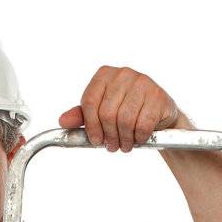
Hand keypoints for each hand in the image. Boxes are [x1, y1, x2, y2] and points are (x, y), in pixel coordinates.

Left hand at [59, 67, 183, 152]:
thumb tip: (62, 121)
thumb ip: (82, 115)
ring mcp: (142, 82)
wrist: (159, 113)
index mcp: (104, 75)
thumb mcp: (102, 111)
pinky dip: (139, 137)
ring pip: (124, 120)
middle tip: (113, 147)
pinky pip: (143, 124)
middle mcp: (123, 74)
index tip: (96, 141)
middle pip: (107, 113)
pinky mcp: (157, 96)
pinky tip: (138, 139)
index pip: (90, 102)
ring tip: (125, 145)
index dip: (91, 126)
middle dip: (109, 136)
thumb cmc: (127, 111)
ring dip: (124, 139)